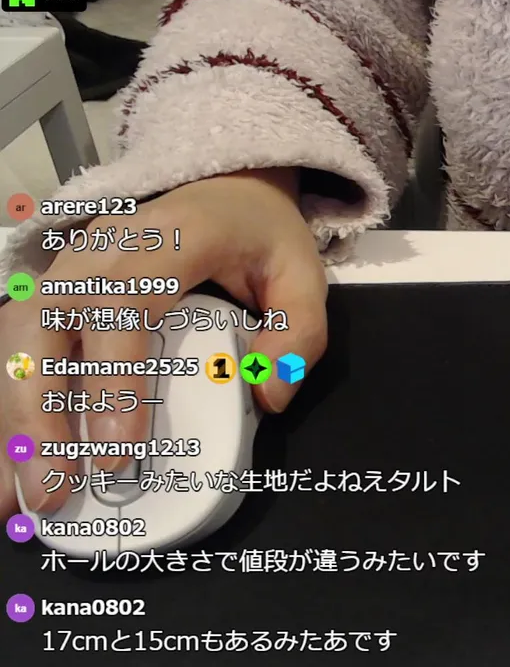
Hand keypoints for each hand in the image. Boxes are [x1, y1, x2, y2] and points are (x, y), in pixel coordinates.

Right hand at [0, 169, 327, 517]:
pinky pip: (15, 348)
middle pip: (45, 327)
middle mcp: (99, 251)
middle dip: (40, 415)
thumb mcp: (303, 274)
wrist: (226, 189)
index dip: (112, 381)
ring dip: (12, 421)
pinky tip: (7, 466)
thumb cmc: (260, 237)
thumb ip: (300, 333)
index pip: (122, 306)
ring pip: (16, 341)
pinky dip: (9, 408)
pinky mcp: (51, 292)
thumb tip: (268, 396)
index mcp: (167, 239)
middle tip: (53, 490)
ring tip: (15, 496)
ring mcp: (66, 269)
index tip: (116, 452)